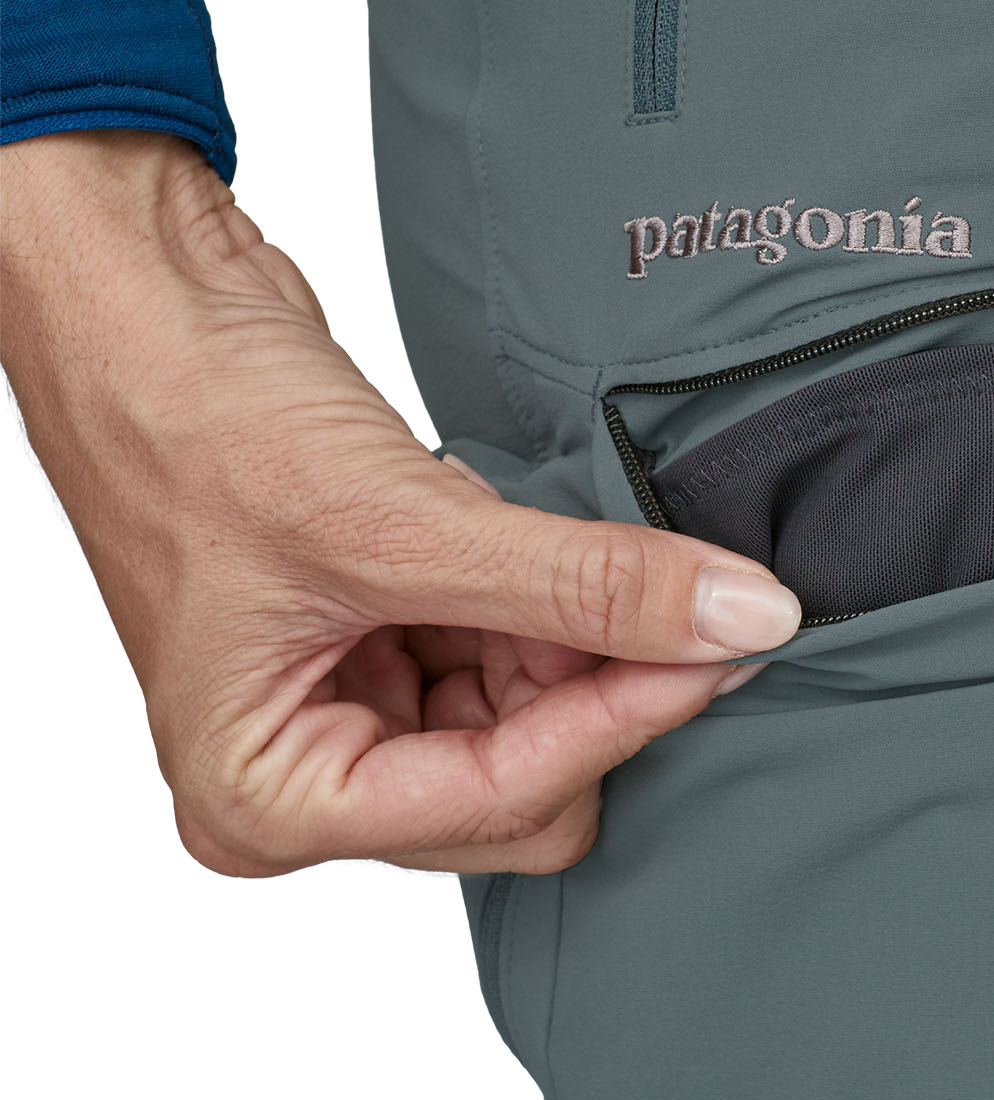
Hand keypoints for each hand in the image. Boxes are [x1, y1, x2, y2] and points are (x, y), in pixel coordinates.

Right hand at [0, 133, 800, 875]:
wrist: (146, 301)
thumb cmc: (189, 413)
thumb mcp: (400, 518)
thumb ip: (583, 583)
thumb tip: (742, 618)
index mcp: (269, 793)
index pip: (502, 798)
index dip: (621, 717)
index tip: (727, 643)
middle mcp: (310, 770)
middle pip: (526, 788)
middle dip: (599, 693)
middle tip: (678, 597)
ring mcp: (352, 708)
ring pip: (534, 726)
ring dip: (587, 647)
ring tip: (609, 556)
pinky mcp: (394, 643)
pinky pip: (515, 661)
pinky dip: (559, 610)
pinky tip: (571, 551)